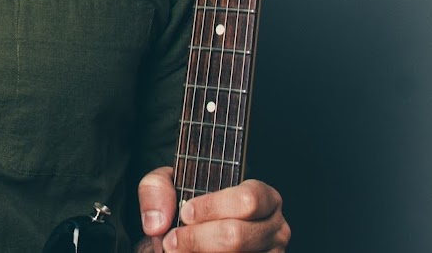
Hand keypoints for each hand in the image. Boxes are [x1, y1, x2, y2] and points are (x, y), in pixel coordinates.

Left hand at [137, 166, 289, 251]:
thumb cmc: (186, 208)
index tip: (185, 212)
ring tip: (177, 251)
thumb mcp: (167, 185)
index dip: (212, 207)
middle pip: (237, 236)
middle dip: (197, 239)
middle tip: (172, 240)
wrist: (193, 236)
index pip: (247, 200)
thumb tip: (158, 222)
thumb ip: (155, 190)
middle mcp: (276, 229)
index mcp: (263, 196)